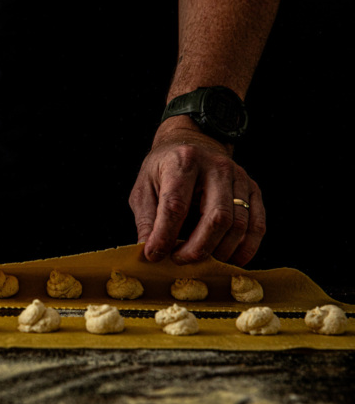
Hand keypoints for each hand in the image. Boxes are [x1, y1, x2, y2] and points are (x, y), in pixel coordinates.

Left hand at [129, 117, 264, 266]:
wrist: (193, 142)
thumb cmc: (164, 169)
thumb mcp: (144, 188)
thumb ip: (147, 220)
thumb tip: (150, 252)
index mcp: (183, 162)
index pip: (176, 205)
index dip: (165, 235)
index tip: (155, 255)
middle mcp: (216, 167)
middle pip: (216, 217)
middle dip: (198, 248)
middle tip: (180, 261)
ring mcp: (239, 177)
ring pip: (239, 224)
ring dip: (220, 251)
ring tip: (200, 261)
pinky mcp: (253, 189)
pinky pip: (257, 225)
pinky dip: (246, 248)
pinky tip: (229, 259)